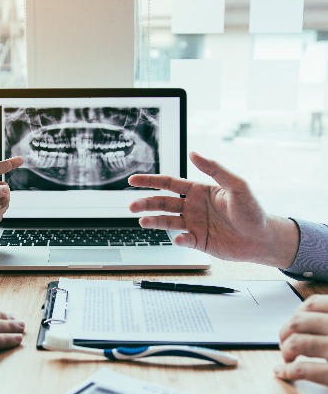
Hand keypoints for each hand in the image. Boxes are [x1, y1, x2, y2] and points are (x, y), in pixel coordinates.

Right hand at [128, 151, 298, 267]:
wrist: (262, 239)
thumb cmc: (253, 210)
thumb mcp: (237, 185)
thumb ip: (214, 169)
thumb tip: (193, 152)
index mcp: (198, 191)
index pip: (169, 183)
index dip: (150, 181)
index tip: (133, 180)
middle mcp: (192, 207)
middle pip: (163, 203)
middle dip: (146, 203)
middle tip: (131, 206)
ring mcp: (193, 224)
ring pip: (167, 221)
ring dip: (154, 221)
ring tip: (142, 221)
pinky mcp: (197, 241)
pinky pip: (183, 239)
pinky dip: (178, 239)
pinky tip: (178, 238)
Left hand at [275, 295, 327, 385]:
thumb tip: (303, 317)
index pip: (314, 303)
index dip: (298, 313)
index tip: (294, 322)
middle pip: (299, 321)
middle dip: (285, 332)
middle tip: (285, 342)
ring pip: (297, 342)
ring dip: (286, 350)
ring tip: (287, 358)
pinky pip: (303, 369)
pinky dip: (287, 371)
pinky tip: (282, 373)